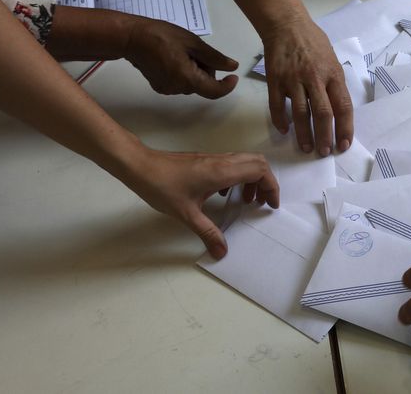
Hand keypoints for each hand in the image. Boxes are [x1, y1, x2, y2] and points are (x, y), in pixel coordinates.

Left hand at [121, 147, 279, 258]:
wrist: (139, 166)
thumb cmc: (162, 187)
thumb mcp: (187, 214)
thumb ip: (207, 233)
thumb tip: (222, 252)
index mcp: (222, 172)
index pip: (260, 171)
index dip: (271, 187)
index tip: (270, 205)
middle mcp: (222, 161)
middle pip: (258, 162)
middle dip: (266, 182)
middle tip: (262, 202)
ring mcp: (213, 158)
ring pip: (245, 161)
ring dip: (252, 179)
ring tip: (246, 201)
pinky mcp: (205, 160)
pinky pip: (232, 164)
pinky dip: (238, 177)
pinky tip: (225, 194)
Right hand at [124, 18, 238, 98]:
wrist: (131, 38)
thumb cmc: (162, 36)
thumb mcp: (193, 43)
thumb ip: (214, 58)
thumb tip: (232, 67)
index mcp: (187, 79)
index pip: (214, 91)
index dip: (227, 86)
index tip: (233, 76)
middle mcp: (177, 89)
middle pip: (203, 84)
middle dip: (206, 69)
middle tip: (196, 50)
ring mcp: (167, 89)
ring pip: (192, 83)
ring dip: (194, 70)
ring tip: (182, 51)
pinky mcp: (159, 86)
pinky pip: (180, 82)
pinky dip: (184, 72)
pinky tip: (173, 57)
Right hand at [262, 18, 352, 156]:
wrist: (286, 24)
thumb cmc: (313, 42)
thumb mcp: (332, 60)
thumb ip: (335, 83)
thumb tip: (339, 109)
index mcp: (333, 74)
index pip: (343, 106)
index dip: (345, 128)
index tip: (344, 144)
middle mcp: (314, 78)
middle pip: (322, 113)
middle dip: (325, 136)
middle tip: (324, 152)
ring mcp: (293, 79)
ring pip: (300, 113)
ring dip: (304, 134)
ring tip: (306, 148)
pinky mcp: (275, 79)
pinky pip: (276, 105)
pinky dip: (280, 120)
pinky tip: (284, 131)